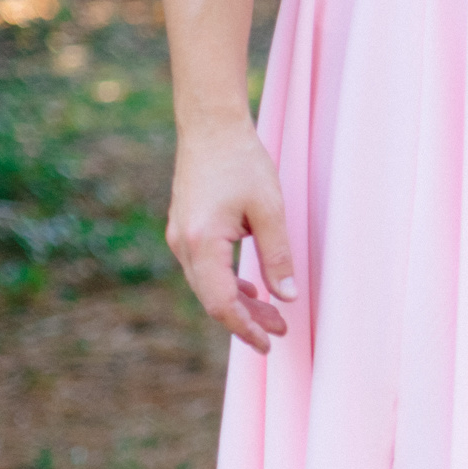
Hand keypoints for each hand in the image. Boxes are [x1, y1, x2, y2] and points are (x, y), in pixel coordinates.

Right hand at [165, 117, 294, 352]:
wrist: (210, 126)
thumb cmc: (241, 162)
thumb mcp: (269, 210)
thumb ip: (278, 256)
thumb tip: (287, 297)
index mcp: (201, 241)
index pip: (220, 302)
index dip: (245, 327)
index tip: (269, 342)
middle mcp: (183, 243)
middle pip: (212, 299)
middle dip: (246, 320)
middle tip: (281, 333)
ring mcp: (180, 236)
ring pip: (208, 286)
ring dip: (240, 304)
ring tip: (274, 317)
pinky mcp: (186, 230)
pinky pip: (204, 270)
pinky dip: (228, 285)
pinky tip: (253, 292)